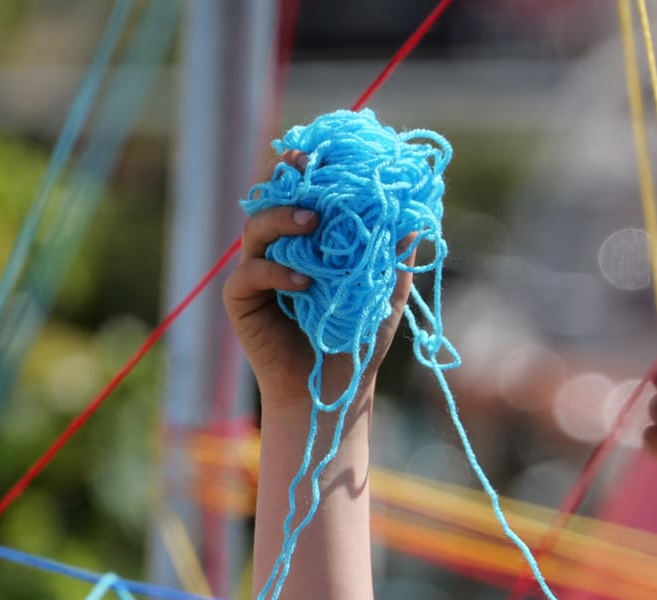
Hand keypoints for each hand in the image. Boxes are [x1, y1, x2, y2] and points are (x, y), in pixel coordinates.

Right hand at [224, 150, 414, 409]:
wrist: (335, 388)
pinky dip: (275, 274)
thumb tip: (415, 220)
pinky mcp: (241, 301)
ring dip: (281, 219)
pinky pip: (249, 276)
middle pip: (269, 199)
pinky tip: (303, 281)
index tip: (324, 152)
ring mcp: (255, 272)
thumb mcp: (384, 292)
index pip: (299, 192)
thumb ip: (394, 257)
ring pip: (255, 231)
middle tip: (307, 168)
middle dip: (286, 179)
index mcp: (305, 239)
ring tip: (311, 220)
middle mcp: (276, 249)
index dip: (306, 168)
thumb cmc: (358, 338)